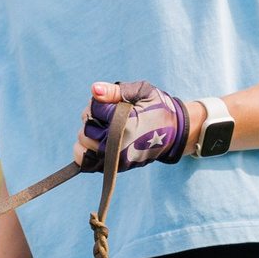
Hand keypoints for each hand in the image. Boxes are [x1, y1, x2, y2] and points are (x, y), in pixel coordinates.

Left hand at [75, 81, 192, 169]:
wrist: (176, 132)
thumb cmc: (159, 108)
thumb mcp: (142, 92)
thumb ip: (115, 90)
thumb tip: (93, 90)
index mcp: (126, 125)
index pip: (94, 109)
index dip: (100, 102)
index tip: (113, 102)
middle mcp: (118, 146)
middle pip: (85, 128)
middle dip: (92, 117)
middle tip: (108, 114)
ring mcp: (115, 159)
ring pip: (82, 144)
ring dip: (88, 133)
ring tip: (104, 128)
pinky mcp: (113, 167)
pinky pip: (85, 162)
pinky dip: (84, 150)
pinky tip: (95, 140)